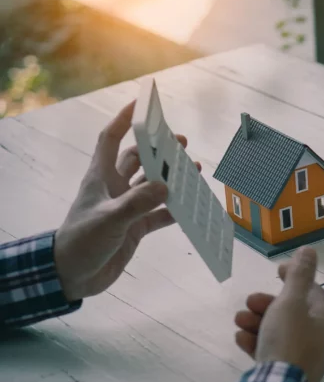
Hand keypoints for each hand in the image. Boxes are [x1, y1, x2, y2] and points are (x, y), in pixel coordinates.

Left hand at [54, 101, 199, 301]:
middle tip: (182, 143)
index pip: (112, 139)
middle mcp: (115, 188)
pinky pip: (159, 215)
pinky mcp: (135, 228)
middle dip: (159, 150)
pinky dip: (174, 210)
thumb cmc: (82, 242)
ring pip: (152, 186)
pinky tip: (190, 207)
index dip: (125, 119)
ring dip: (171, 178)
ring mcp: (126, 208)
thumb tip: (166, 187)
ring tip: (193, 171)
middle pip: (139, 159)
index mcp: (101, 177)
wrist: (72, 276)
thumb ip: (137, 203)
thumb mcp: (109, 220)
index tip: (142, 105)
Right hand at [234, 247, 323, 381]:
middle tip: (249, 302)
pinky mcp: (287, 375)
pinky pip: (272, 351)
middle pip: (293, 313)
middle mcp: (320, 341)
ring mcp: (304, 360)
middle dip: (267, 304)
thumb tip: (310, 249)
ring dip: (257, 322)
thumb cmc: (288, 340)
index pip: (313, 292)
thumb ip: (298, 275)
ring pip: (280, 332)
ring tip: (239, 321)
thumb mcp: (291, 302)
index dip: (294, 278)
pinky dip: (257, 343)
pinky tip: (241, 339)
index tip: (276, 270)